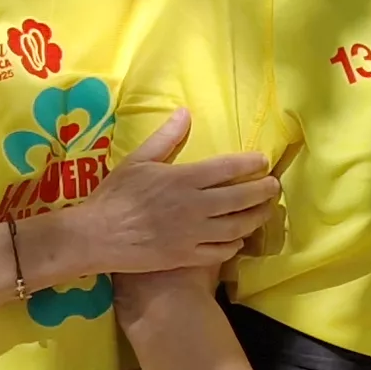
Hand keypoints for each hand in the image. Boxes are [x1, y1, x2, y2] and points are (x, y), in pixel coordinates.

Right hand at [56, 114, 276, 280]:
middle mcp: (196, 206)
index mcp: (184, 179)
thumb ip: (166, 137)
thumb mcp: (138, 160)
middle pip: (241, 198)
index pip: (228, 168)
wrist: (96, 237)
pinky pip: (221, 251)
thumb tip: (185, 112)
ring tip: (265, 211)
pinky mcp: (187, 257)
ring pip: (237, 226)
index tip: (264, 161)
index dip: (251, 164)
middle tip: (274, 186)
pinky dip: (235, 244)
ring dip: (256, 217)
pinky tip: (239, 239)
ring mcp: (194, 234)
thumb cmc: (114, 196)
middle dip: (263, 191)